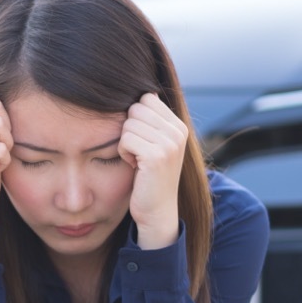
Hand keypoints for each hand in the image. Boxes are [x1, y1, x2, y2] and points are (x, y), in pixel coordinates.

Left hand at [118, 93, 187, 249]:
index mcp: (178, 126)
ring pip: (128, 123)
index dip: (135, 119)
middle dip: (128, 130)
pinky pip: (125, 139)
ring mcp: (170, 143)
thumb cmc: (148, 177)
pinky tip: (134, 166)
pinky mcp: (157, 155)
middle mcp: (178, 131)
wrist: (157, 210)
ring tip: (136, 160)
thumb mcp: (155, 144)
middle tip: (137, 152)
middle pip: (135, 108)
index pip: (146, 99)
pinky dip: (124, 152)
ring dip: (125, 143)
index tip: (141, 141)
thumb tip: (145, 92)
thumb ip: (152, 120)